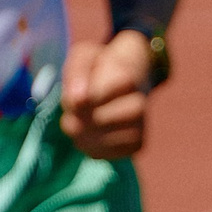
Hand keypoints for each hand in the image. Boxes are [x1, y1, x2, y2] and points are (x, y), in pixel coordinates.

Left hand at [60, 32, 154, 159]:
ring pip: (101, 141)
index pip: (96, 98)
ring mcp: (141, 126)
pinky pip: (106, 154)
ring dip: (81, 135)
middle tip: (71, 115)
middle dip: (78, 119)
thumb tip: (77, 101)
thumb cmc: (98, 68)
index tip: (74, 97)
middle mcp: (140, 104)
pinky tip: (89, 136)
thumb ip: (77, 73)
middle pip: (98, 122)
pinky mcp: (137, 144)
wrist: (124, 78)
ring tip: (78, 124)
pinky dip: (91, 147)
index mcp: (128, 78)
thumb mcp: (83, 58)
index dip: (77, 101)